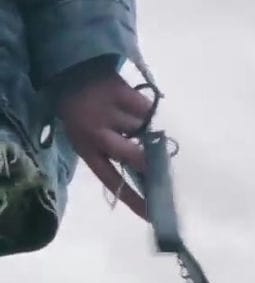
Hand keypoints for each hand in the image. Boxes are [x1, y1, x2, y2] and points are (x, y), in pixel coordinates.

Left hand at [55, 59, 152, 217]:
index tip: (151, 213)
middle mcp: (97, 134)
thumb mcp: (84, 136)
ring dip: (144, 131)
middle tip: (158, 162)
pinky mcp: (120, 92)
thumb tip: (146, 168)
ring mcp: (109, 112)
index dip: (133, 198)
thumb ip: (109, 153)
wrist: (69, 69)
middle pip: (134, 156)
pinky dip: (146, 112)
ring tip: (135, 123)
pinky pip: (145, 110)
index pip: (112, 180)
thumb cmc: (78, 109)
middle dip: (149, 161)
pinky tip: (138, 109)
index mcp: (87, 149)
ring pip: (142, 131)